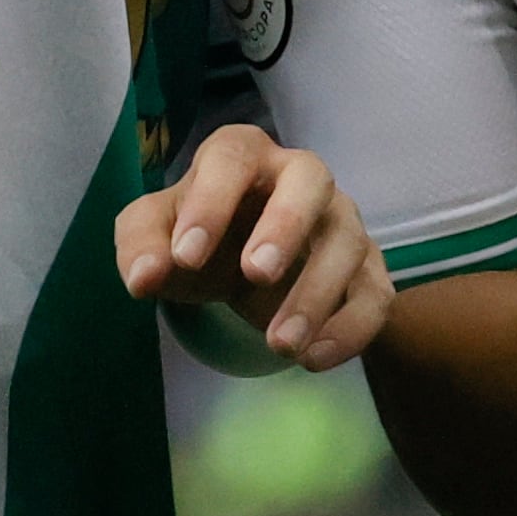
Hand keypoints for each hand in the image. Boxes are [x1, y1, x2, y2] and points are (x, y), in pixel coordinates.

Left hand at [114, 125, 392, 369]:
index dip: (211, 202)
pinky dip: (351, 328)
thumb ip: (141, 245)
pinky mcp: (366, 269)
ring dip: (316, 295)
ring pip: (347, 242)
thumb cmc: (199, 235)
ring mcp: (340, 221)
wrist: (241, 264)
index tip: (185, 258)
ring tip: (279, 346)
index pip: (233, 158)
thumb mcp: (155, 233)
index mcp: (243, 156)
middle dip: (286, 224)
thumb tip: (145, 277)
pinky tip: (313, 359)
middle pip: (312, 177)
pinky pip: (375, 293)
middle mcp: (301, 178)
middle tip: (255, 275)